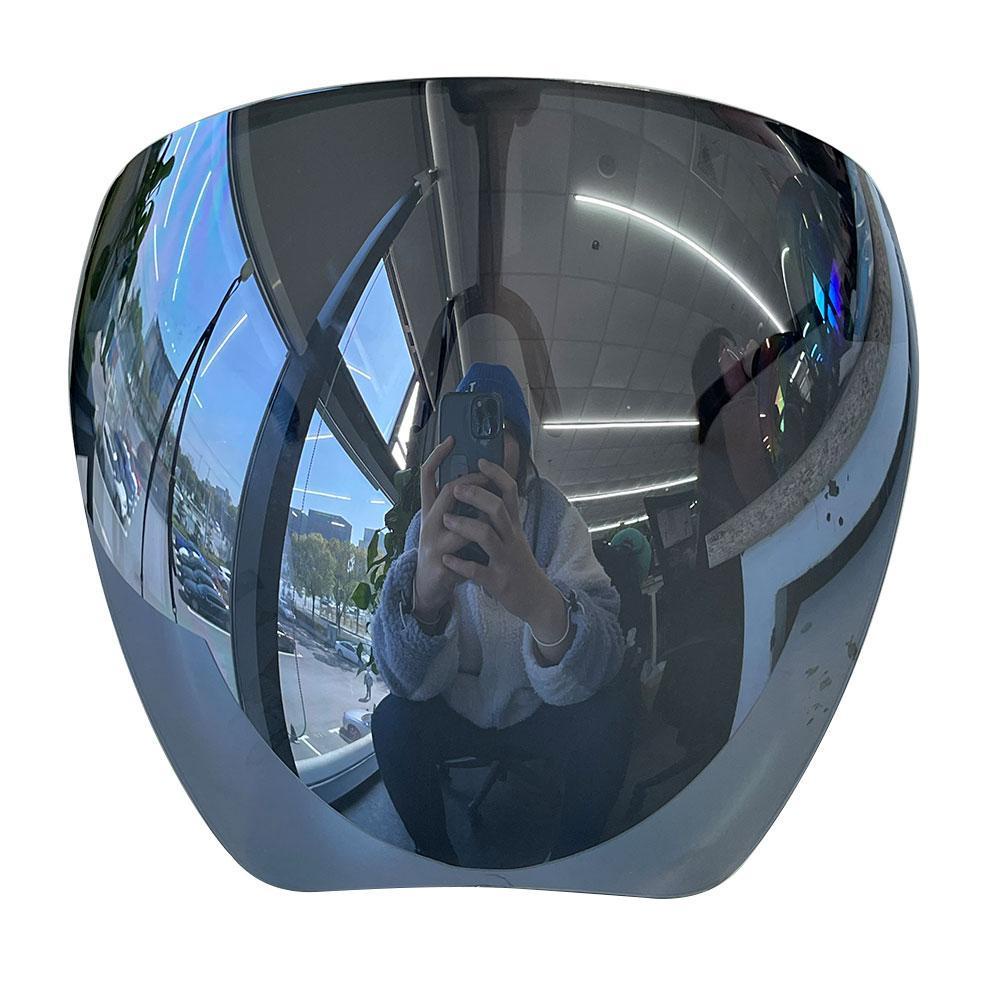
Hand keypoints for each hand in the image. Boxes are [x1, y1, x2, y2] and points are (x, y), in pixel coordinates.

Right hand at [412, 436, 487, 622]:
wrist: (429, 586)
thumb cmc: (445, 549)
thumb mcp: (449, 522)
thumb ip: (462, 503)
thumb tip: (482, 476)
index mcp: (430, 510)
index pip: (427, 476)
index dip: (438, 457)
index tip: (452, 439)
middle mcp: (429, 523)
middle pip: (447, 494)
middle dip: (471, 484)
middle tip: (487, 479)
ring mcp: (433, 544)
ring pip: (459, 525)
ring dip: (481, 519)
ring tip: (494, 517)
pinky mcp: (442, 565)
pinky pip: (465, 555)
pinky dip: (480, 550)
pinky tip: (489, 551)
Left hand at [440, 460, 564, 641]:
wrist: (537, 599)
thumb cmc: (519, 563)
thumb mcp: (516, 535)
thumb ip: (503, 514)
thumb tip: (491, 489)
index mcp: (514, 525)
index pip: (510, 492)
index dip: (496, 474)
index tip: (480, 461)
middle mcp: (512, 539)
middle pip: (497, 508)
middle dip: (475, 495)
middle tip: (455, 488)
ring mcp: (505, 560)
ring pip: (486, 536)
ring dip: (464, 525)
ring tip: (446, 520)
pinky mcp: (498, 582)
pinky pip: (477, 571)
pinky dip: (459, 564)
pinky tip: (446, 560)